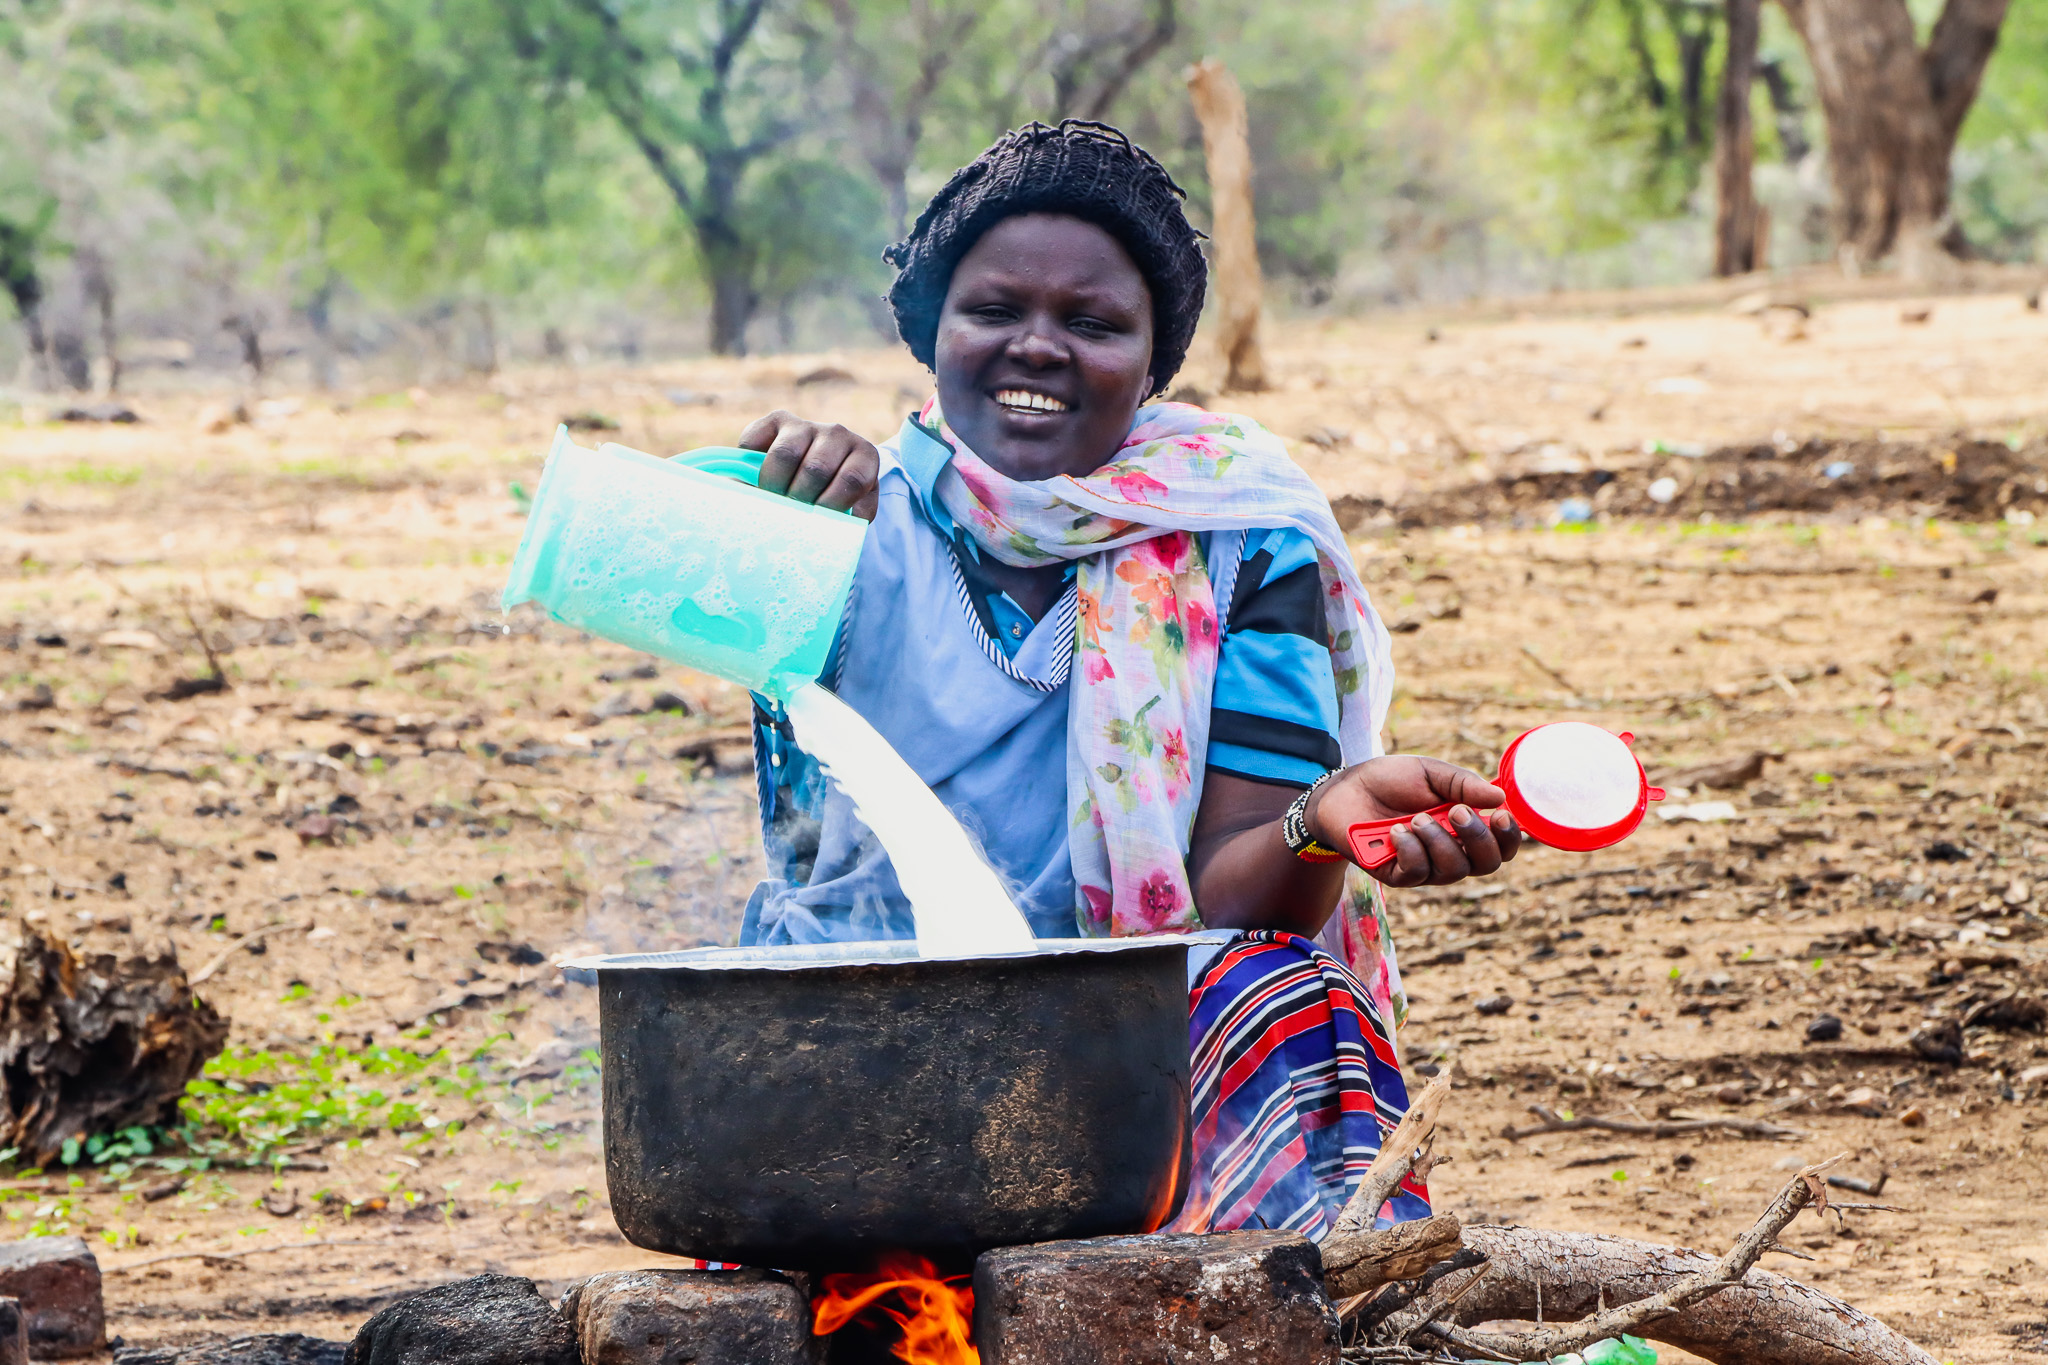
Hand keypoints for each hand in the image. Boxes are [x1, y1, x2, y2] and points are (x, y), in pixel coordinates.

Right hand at [736, 410, 880, 519]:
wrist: (820, 466)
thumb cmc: (836, 496)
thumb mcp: (852, 507)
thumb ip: (846, 519)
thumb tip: (826, 532)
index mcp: (864, 456)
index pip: (852, 479)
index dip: (832, 504)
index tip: (816, 519)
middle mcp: (838, 434)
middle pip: (816, 468)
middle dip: (799, 497)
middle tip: (790, 514)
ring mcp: (807, 424)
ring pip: (785, 454)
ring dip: (774, 484)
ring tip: (771, 499)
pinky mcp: (778, 419)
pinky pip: (756, 439)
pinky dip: (749, 460)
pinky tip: (755, 476)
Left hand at [1306, 755, 1521, 887]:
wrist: (1346, 790)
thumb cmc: (1391, 781)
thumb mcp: (1430, 772)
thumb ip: (1463, 784)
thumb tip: (1500, 798)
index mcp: (1465, 828)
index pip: (1501, 846)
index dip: (1509, 837)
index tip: (1499, 815)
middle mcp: (1451, 851)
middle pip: (1486, 864)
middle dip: (1477, 838)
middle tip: (1456, 812)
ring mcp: (1426, 866)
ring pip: (1453, 870)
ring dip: (1438, 841)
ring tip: (1415, 819)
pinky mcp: (1399, 875)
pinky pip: (1418, 873)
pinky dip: (1410, 849)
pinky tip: (1395, 831)